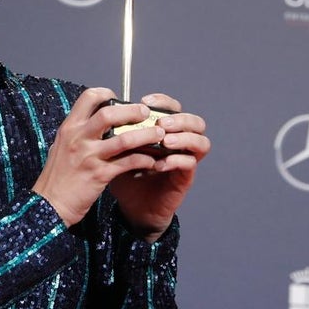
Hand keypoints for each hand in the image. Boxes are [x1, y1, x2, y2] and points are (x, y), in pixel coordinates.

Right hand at [32, 88, 171, 226]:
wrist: (49, 204)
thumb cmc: (57, 177)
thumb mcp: (61, 147)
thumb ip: (78, 134)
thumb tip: (95, 122)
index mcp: (69, 128)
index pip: (88, 97)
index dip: (106, 93)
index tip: (118, 98)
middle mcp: (78, 138)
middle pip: (109, 113)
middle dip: (132, 110)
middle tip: (146, 112)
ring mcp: (89, 156)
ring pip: (125, 138)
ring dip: (146, 135)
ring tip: (159, 134)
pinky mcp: (99, 174)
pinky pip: (128, 162)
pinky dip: (144, 159)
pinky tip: (152, 161)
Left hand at [109, 93, 209, 240]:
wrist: (132, 207)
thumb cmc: (126, 175)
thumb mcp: (120, 151)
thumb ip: (119, 134)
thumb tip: (107, 114)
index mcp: (165, 131)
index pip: (172, 107)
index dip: (162, 101)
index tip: (144, 101)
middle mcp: (179, 142)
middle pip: (195, 121)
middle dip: (179, 118)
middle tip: (161, 123)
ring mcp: (185, 159)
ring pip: (201, 141)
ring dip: (184, 138)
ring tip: (165, 141)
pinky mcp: (185, 177)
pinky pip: (190, 164)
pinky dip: (177, 161)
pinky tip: (160, 164)